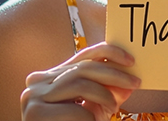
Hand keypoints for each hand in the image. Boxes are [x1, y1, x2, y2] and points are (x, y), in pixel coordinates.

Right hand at [20, 42, 140, 120]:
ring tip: (114, 108)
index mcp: (50, 77)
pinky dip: (89, 119)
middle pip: (83, 68)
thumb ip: (107, 93)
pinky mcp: (35, 113)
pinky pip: (75, 110)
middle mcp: (37, 82)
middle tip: (135, 82)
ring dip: (104, 96)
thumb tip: (129, 81)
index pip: (82, 55)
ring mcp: (32, 96)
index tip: (131, 61)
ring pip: (80, 85)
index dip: (108, 53)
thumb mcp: (93, 109)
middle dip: (114, 74)